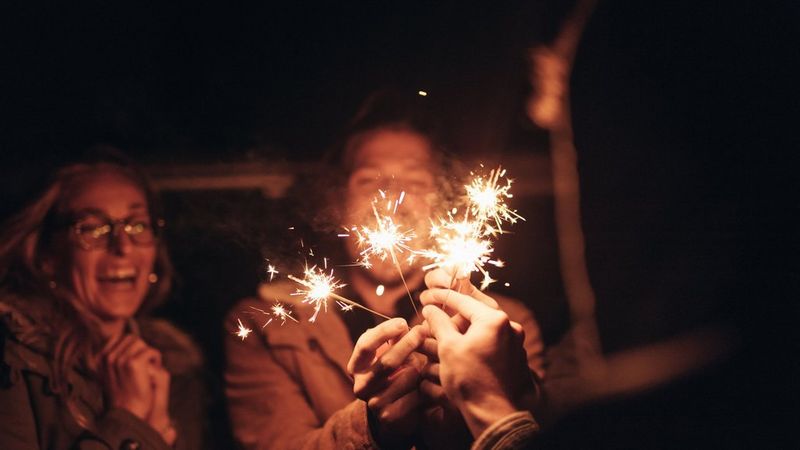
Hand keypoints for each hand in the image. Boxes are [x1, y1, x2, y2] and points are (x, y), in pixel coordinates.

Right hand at [99, 335, 175, 444]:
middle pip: (132, 338)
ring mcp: (120, 359)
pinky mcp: (133, 363)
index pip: (120, 337)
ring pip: (141, 343)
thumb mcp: (113, 373)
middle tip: (146, 364)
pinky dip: (156, 360)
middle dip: (141, 349)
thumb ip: (116, 357)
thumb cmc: (124, 394)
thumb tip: (129, 340)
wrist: (127, 412)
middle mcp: (109, 356)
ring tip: (150, 367)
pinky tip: (153, 371)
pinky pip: (150, 351)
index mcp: (101, 358)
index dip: (132, 346)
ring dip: (149, 353)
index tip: (136, 361)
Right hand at [347, 318, 423, 446]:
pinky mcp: (389, 416)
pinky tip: (431, 382)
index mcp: (357, 366)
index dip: (384, 332)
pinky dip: (426, 387)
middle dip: (408, 344)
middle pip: (387, 362)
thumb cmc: (397, 372)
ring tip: (429, 364)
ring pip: (405, 378)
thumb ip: (396, 338)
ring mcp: (373, 403)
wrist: (396, 411)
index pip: (365, 345)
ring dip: (420, 368)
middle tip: (423, 331)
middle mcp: (361, 386)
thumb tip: (405, 324)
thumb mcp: (392, 352)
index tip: (403, 322)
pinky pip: (414, 396)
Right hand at [425, 268, 546, 378]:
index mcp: (494, 320)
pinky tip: (460, 351)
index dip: (441, 297)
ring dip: (462, 331)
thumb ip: (439, 323)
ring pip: (482, 330)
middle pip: (474, 314)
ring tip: (443, 336)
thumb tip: (431, 309)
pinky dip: (475, 343)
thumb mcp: (448, 347)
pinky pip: (491, 343)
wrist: (493, 413)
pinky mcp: (515, 358)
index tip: (426, 297)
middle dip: (452, 316)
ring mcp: (515, 343)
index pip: (463, 301)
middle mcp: (510, 327)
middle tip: (433, 317)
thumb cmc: (469, 380)